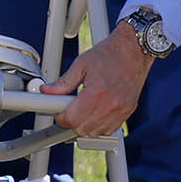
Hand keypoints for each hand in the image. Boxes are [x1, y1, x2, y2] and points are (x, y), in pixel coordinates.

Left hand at [41, 21, 156, 137]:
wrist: (134, 49)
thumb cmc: (109, 53)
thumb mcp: (81, 64)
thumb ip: (63, 83)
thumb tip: (46, 91)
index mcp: (96, 92)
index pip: (72, 119)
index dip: (61, 118)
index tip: (59, 112)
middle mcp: (111, 104)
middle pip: (83, 129)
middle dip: (72, 122)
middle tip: (69, 109)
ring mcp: (121, 110)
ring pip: (96, 132)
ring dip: (86, 125)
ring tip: (83, 109)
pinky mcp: (128, 111)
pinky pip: (110, 129)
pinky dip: (100, 125)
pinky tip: (96, 112)